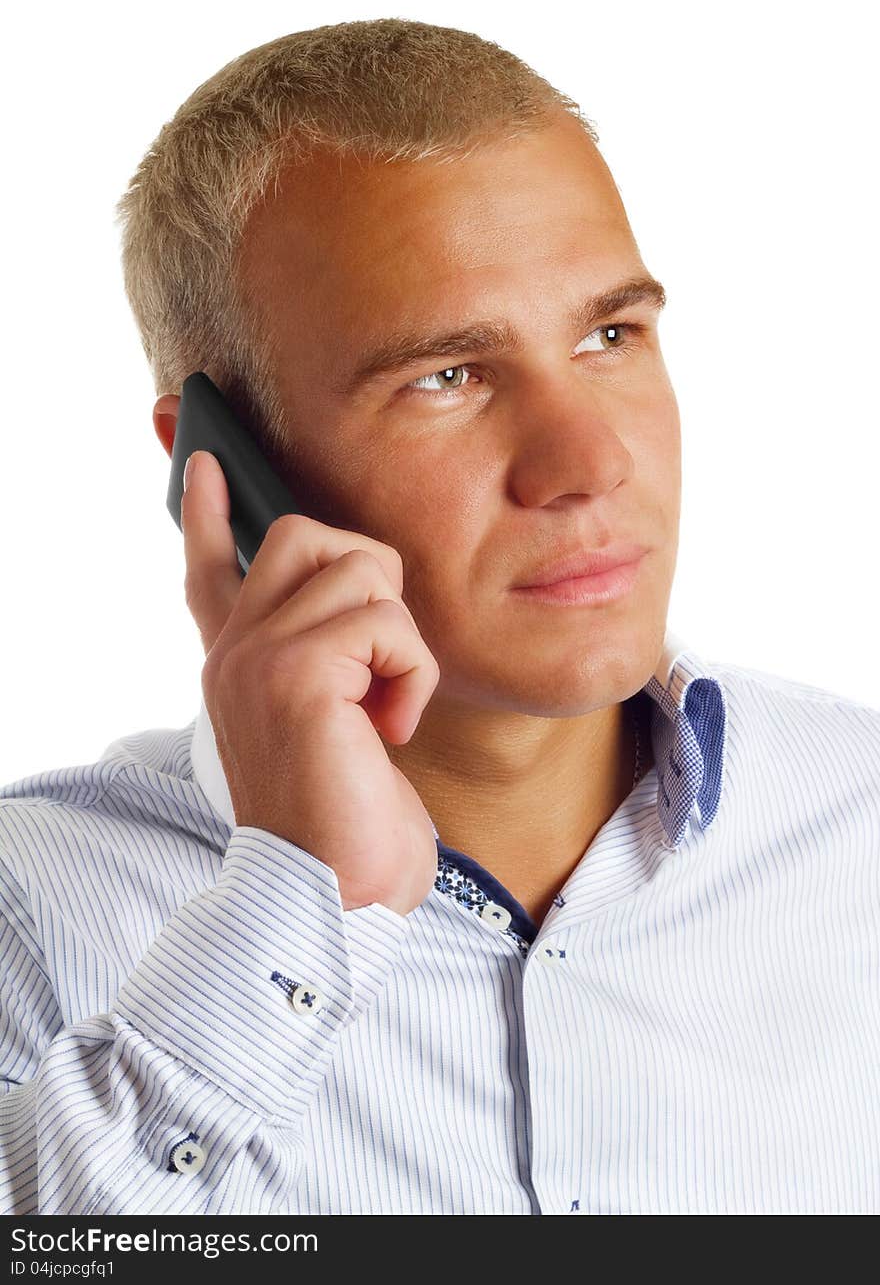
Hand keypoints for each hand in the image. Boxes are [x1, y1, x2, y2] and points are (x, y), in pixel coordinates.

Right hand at [181, 449, 440, 915]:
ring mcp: (257, 657)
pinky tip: (392, 728)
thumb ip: (327, 665)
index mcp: (238, 665)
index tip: (205, 463)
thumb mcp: (331, 729)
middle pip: (305, 533)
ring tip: (386, 712)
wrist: (334, 899)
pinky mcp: (296, 673)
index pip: (210, 569)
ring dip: (402, 644)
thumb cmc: (347, 824)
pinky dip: (413, 674)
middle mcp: (235, 652)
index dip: (208, 513)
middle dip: (368, 576)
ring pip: (363, 571)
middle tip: (378, 657)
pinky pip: (387, 623)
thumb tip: (362, 615)